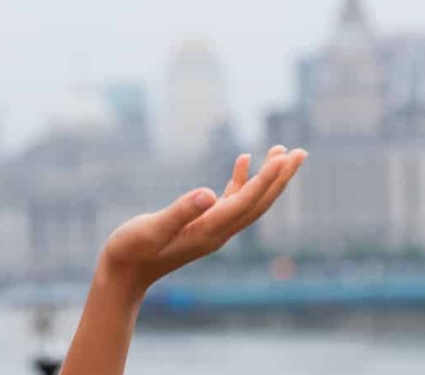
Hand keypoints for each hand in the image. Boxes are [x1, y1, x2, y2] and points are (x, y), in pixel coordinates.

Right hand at [99, 145, 306, 294]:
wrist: (123, 274)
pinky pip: (231, 200)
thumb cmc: (131, 251)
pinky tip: (243, 161)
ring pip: (249, 200)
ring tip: (281, 151)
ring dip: (267, 177)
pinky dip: (241, 180)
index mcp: (209, 231)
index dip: (266, 180)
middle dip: (281, 178)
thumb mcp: (152, 229)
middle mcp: (218, 231)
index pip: (247, 203)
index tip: (284, 157)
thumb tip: (209, 193)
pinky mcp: (202, 225)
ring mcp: (212, 228)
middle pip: (259, 203)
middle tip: (301, 152)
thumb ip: (180, 211)